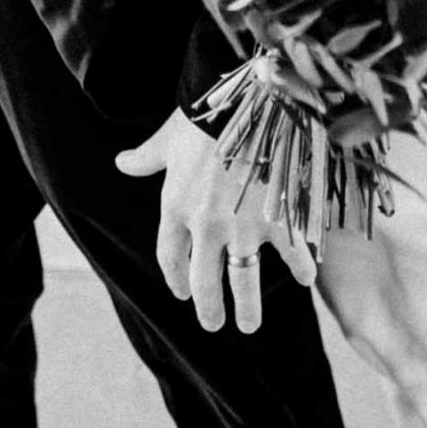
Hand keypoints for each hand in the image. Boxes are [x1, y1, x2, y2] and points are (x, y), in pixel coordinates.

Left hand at [115, 107, 316, 333]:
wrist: (246, 102)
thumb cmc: (202, 115)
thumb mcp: (168, 138)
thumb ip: (146, 158)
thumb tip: (121, 162)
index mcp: (175, 206)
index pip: (170, 257)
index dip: (175, 278)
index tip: (181, 293)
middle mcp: (206, 225)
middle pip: (204, 282)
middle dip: (208, 309)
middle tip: (214, 323)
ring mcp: (243, 226)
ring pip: (243, 282)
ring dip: (247, 308)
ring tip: (248, 324)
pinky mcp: (277, 217)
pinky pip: (291, 252)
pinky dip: (301, 267)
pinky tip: (305, 280)